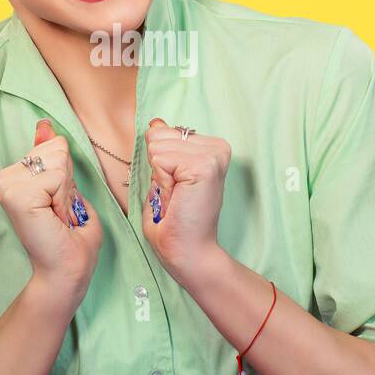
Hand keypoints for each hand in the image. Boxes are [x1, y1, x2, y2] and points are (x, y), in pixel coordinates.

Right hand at [0, 118, 102, 299]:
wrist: (67, 271)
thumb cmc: (71, 238)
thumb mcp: (66, 187)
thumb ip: (52, 156)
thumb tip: (43, 125)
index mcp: (15, 177)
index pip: (51, 146)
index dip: (67, 175)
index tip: (58, 203)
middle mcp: (5, 178)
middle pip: (55, 149)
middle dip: (67, 181)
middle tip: (59, 211)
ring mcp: (7, 186)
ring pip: (57, 161)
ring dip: (66, 192)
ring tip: (56, 216)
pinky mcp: (16, 196)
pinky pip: (57, 176)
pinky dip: (64, 197)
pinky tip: (54, 217)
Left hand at [140, 117, 230, 286]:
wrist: (188, 252)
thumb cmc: (175, 222)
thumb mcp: (165, 176)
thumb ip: (163, 148)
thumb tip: (157, 122)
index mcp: (210, 148)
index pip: (163, 132)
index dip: (159, 164)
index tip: (177, 188)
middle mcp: (217, 147)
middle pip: (158, 135)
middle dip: (158, 169)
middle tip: (176, 196)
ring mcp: (213, 155)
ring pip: (157, 146)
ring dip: (160, 178)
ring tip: (178, 199)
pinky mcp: (205, 165)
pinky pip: (160, 160)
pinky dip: (162, 183)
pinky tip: (178, 199)